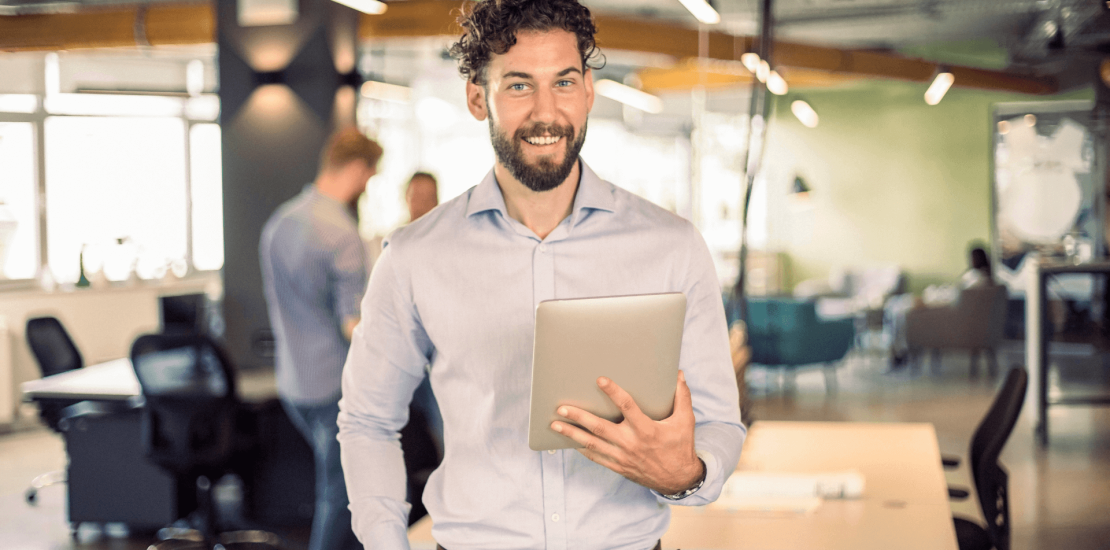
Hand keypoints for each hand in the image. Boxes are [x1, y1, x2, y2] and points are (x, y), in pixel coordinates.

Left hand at [550, 370, 702, 494]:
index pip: (627, 406)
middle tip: (561, 408)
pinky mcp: (618, 467)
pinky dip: (581, 449)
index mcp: (646, 429)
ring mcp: (622, 457)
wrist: (678, 480)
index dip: (613, 391)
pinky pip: (596, 457)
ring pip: (592, 444)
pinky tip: (569, 441)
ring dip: (572, 434)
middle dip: (579, 417)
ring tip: (555, 425)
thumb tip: (679, 374)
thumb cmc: (680, 447)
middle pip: (599, 427)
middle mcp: (631, 443)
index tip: (600, 380)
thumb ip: (682, 397)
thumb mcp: (685, 421)